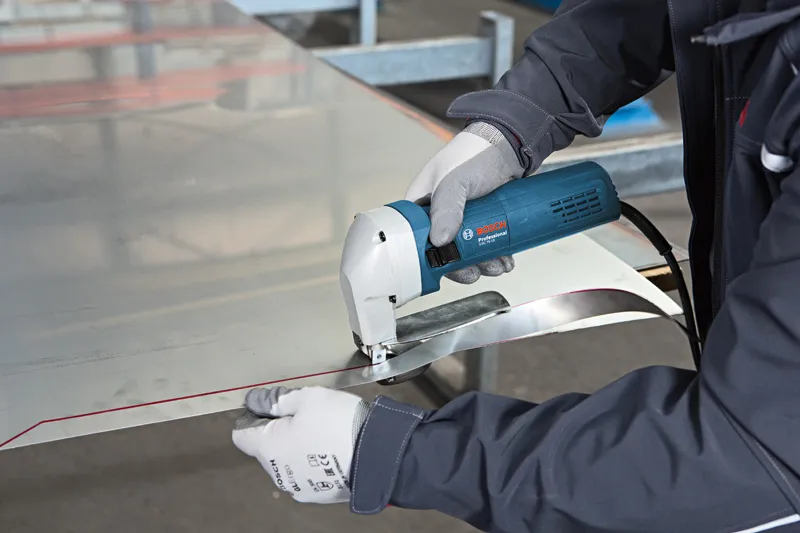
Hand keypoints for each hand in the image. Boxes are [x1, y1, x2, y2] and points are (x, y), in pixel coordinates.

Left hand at [232, 386, 369, 503]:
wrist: (377, 453)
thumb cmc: (338, 421)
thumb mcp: (308, 397)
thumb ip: (277, 400)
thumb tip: (255, 401)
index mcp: (269, 447)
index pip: (241, 435)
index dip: (252, 418)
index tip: (271, 408)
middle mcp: (277, 473)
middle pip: (265, 449)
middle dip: (277, 432)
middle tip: (303, 416)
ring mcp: (298, 488)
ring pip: (286, 463)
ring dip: (294, 449)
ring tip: (321, 434)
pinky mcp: (318, 495)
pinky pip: (305, 475)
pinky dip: (311, 463)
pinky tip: (330, 451)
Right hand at [406, 122, 525, 283]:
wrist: (512, 143)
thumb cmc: (475, 153)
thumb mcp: (456, 180)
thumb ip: (446, 208)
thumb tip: (439, 242)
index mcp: (422, 203)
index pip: (415, 238)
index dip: (427, 257)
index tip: (442, 269)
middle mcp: (440, 213)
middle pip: (444, 250)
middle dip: (462, 265)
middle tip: (477, 272)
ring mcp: (463, 218)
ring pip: (468, 250)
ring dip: (483, 262)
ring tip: (498, 265)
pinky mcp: (483, 220)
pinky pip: (486, 244)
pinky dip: (496, 254)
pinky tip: (506, 259)